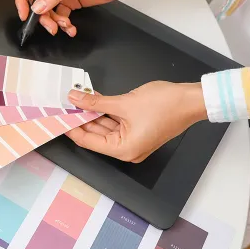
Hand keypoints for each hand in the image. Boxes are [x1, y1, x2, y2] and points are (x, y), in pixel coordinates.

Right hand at [15, 0, 136, 36]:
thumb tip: (38, 5)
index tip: (25, 13)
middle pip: (36, 0)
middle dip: (42, 15)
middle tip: (50, 26)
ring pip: (47, 10)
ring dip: (54, 21)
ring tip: (65, 27)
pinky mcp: (69, 1)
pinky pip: (59, 15)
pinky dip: (63, 23)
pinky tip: (71, 28)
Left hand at [65, 82, 207, 161]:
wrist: (191, 99)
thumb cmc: (166, 105)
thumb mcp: (123, 103)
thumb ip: (95, 102)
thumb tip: (75, 99)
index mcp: (123, 149)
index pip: (87, 141)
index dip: (71, 128)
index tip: (58, 116)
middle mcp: (128, 150)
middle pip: (95, 135)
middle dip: (80, 119)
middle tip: (65, 105)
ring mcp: (133, 141)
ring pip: (105, 128)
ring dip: (92, 114)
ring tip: (77, 100)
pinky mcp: (138, 131)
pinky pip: (116, 124)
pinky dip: (105, 113)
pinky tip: (93, 101)